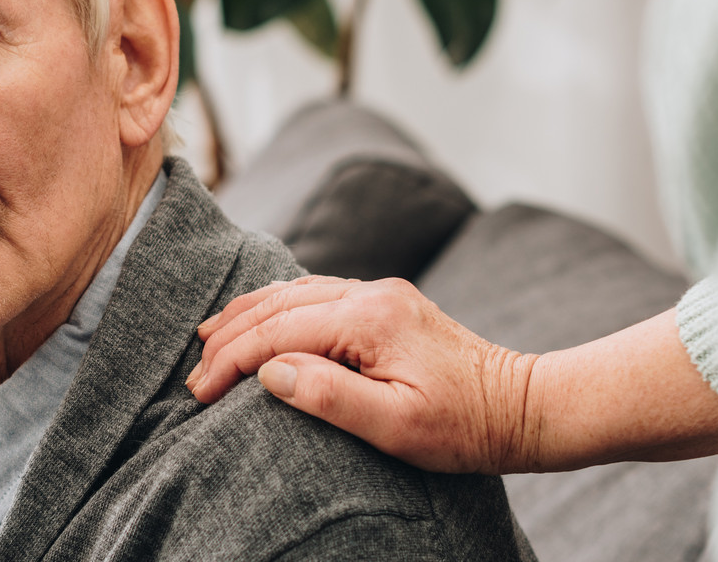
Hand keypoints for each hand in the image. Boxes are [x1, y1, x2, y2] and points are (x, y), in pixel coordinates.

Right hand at [186, 276, 717, 474]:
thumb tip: (270, 372)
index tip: (200, 393)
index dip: (232, 362)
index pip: (279, 333)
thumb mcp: (395, 425)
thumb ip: (327, 395)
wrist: (524, 407)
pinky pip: (317, 294)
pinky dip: (280, 307)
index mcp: (369, 319)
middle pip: (280, 304)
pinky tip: (264, 320)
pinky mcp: (388, 303)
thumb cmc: (463, 427)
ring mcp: (381, 294)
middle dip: (231, 335)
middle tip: (194, 369)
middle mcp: (371, 293)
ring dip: (250, 314)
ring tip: (211, 337)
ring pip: (295, 291)